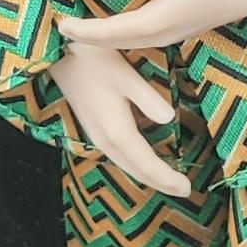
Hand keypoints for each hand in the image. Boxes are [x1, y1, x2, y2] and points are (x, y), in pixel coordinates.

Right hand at [53, 33, 190, 198]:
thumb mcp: (127, 77)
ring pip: (126, 164)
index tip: (188, 188)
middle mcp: (106, 140)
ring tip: (169, 180)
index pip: (147, 165)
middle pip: (137, 171)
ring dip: (148, 175)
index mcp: (117, 131)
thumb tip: (170, 119)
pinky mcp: (94, 128)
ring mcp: (97, 136)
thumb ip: (149, 100)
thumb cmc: (95, 61)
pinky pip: (119, 155)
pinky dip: (136, 164)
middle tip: (185, 191)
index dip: (168, 179)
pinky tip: (145, 159)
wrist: (58, 55)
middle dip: (161, 183)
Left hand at [64, 0, 246, 54]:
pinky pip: (139, 37)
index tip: (60, 25)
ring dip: (102, 38)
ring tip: (81, 31)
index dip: (83, 30)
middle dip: (87, 38)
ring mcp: (170, 35)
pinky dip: (119, 34)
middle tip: (62, 31)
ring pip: (126, 41)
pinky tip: (115, 27)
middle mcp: (160, 34)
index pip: (109, 31)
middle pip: (114, 41)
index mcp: (155, 22)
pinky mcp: (177, 29)